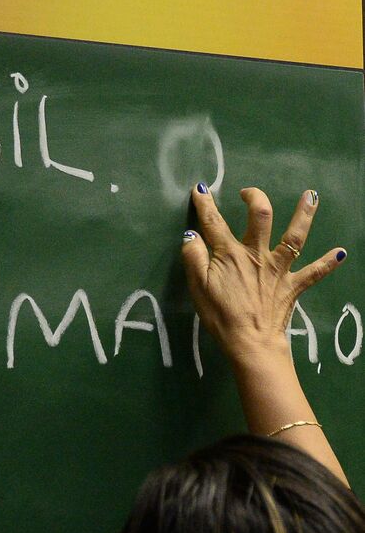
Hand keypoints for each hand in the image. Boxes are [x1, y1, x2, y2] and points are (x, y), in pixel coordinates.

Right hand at [182, 185, 345, 362]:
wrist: (251, 343)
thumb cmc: (221, 316)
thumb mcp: (198, 287)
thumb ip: (194, 258)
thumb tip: (191, 235)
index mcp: (230, 254)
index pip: (214, 222)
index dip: (205, 204)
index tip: (200, 189)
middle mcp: (257, 255)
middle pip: (261, 218)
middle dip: (256, 199)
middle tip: (249, 192)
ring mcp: (278, 269)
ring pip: (294, 237)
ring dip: (304, 215)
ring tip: (311, 196)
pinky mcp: (292, 286)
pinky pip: (314, 273)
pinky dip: (328, 263)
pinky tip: (341, 252)